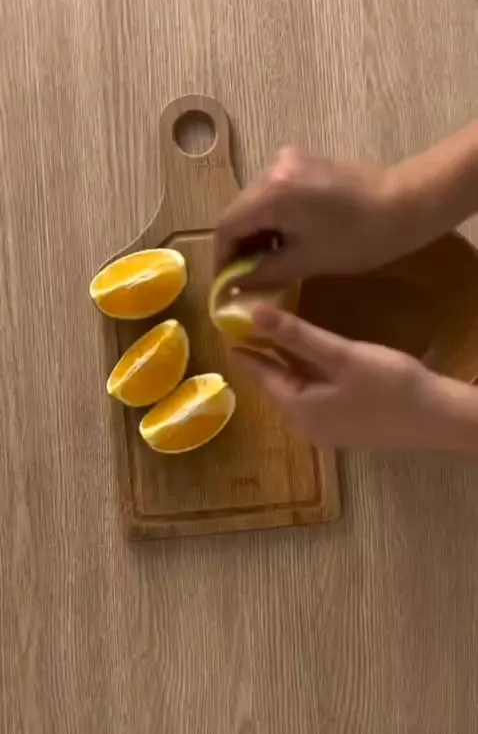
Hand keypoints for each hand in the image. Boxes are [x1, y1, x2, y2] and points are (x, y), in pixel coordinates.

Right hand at [215, 147, 399, 284]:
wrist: (406, 203)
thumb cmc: (359, 238)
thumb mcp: (306, 261)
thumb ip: (264, 272)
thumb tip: (236, 286)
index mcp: (271, 194)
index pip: (227, 227)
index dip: (222, 258)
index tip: (225, 285)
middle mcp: (271, 169)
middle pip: (239, 211)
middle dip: (238, 246)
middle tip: (243, 279)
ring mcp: (287, 161)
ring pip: (256, 202)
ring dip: (256, 231)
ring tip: (264, 263)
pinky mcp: (302, 161)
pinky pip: (274, 192)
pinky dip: (272, 217)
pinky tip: (284, 240)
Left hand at [234, 304, 477, 451]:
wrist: (439, 418)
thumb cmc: (389, 385)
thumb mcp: (340, 355)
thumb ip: (296, 335)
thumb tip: (254, 314)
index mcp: (301, 411)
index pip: (264, 378)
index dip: (249, 353)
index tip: (231, 334)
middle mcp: (309, 426)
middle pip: (280, 387)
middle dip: (268, 358)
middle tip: (252, 328)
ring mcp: (331, 429)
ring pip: (300, 391)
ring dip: (290, 366)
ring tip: (278, 337)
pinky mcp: (350, 426)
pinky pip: (319, 397)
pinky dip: (311, 375)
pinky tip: (315, 359)